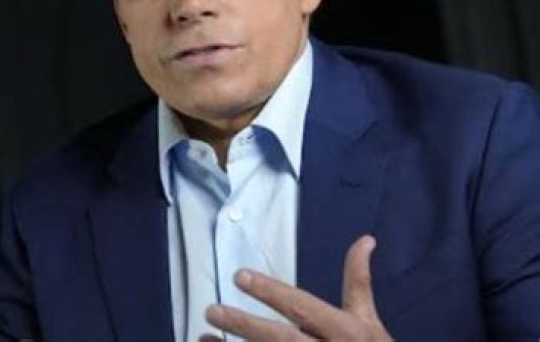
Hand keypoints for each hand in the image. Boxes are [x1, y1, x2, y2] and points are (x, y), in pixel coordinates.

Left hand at [200, 235, 391, 340]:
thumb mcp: (368, 320)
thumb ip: (359, 280)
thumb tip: (365, 239)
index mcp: (343, 330)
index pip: (301, 307)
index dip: (271, 292)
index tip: (239, 276)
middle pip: (279, 339)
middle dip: (244, 325)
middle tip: (211, 310)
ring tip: (202, 338)